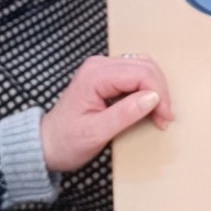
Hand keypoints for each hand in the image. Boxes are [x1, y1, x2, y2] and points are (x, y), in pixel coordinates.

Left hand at [40, 54, 173, 171]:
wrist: (45, 145)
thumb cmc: (66, 141)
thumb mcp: (96, 133)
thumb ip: (125, 114)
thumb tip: (153, 98)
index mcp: (95, 75)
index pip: (140, 74)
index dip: (158, 95)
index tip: (164, 119)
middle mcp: (99, 65)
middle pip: (145, 66)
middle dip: (160, 92)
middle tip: (164, 119)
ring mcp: (102, 68)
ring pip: (143, 67)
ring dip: (156, 88)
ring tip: (158, 113)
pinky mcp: (106, 76)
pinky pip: (135, 74)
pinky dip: (148, 88)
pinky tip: (148, 106)